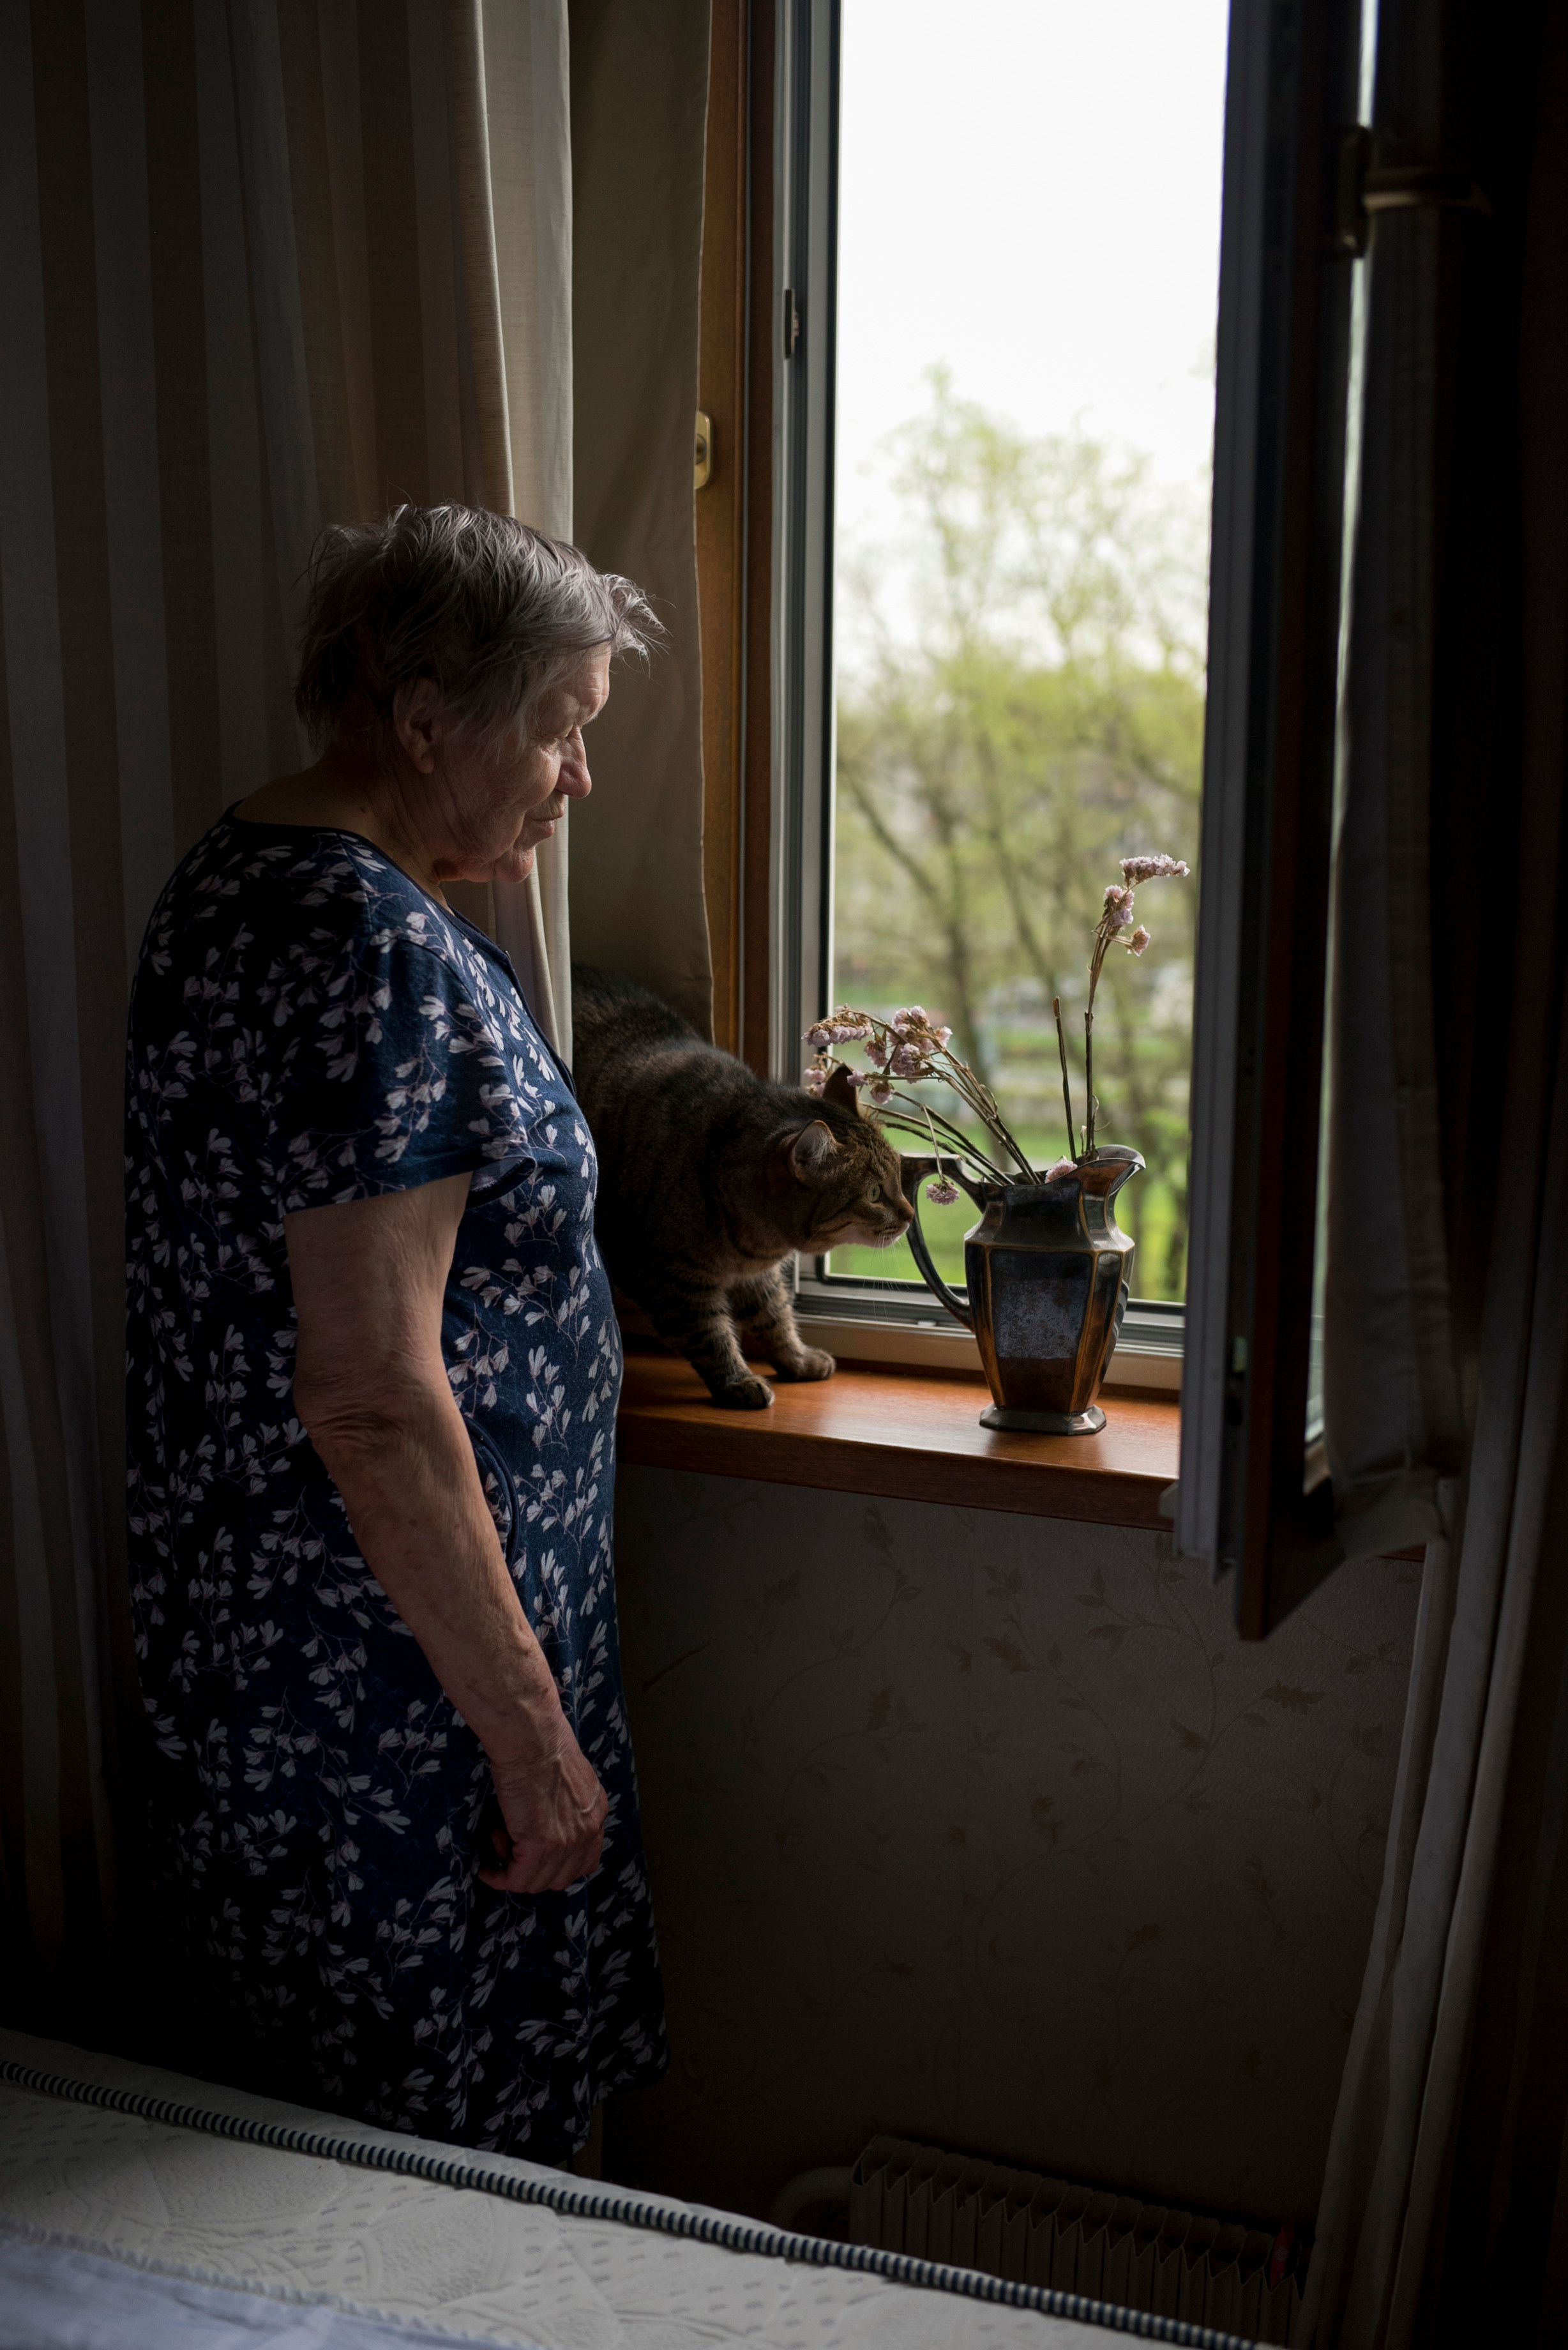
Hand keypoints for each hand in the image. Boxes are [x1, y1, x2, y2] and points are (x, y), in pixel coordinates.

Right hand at [479, 1718, 608, 1894]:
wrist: (530, 1737)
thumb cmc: (540, 1745)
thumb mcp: (568, 1777)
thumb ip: (565, 1805)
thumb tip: (543, 1824)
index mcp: (595, 1813)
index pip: (585, 1862)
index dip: (556, 1866)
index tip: (533, 1858)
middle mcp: (587, 1832)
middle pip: (561, 1878)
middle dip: (532, 1869)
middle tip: (509, 1844)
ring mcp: (566, 1842)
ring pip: (537, 1882)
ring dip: (512, 1869)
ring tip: (497, 1839)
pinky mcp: (541, 1845)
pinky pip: (518, 1879)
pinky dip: (499, 1877)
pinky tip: (487, 1869)